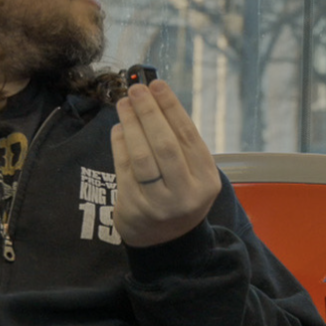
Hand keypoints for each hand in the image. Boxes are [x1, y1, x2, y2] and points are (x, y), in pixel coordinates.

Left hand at [110, 80, 218, 247]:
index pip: (188, 136)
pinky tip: (118, 128)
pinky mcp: (134, 208)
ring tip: (124, 104)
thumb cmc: (179, 194)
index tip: (157, 85)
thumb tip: (155, 100)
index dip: (171, 107)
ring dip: (131, 126)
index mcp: (206, 180)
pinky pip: (124, 170)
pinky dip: (120, 145)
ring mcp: (159, 203)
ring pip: (142, 157)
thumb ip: (180, 143)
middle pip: (165, 145)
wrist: (166, 240)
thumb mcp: (193, 173)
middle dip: (149, 113)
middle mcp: (186, 193)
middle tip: (136, 90)